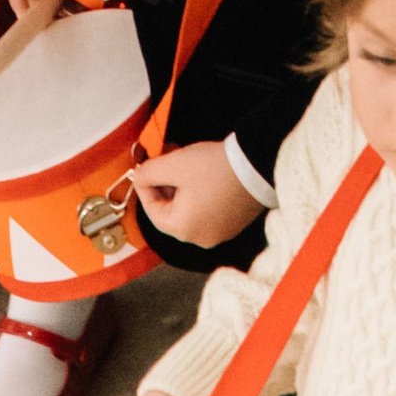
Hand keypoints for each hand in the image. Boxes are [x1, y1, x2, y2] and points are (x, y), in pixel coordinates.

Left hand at [127, 137, 264, 246]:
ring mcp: (219, 232)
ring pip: (189, 209)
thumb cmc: (215, 168)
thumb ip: (149, 172)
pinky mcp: (233, 222)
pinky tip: (202, 171)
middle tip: (165, 157)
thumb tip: (137, 177)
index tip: (145, 167)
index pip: (153, 211)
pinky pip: (207, 210)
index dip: (146, 186)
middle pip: (172, 210)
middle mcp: (200, 238)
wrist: (258, 164)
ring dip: (181, 185)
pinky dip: (199, 192)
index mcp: (183, 229)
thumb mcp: (175, 164)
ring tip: (183, 159)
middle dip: (165, 182)